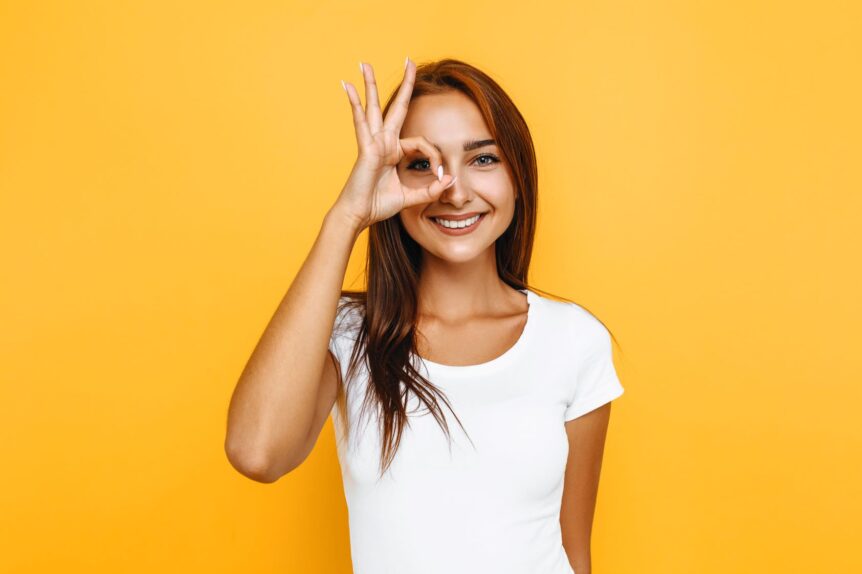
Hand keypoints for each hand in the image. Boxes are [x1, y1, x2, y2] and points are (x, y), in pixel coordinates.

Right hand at [333, 58, 455, 230]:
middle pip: (396, 107)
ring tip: (364, 64)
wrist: (359, 215)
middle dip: (406, 85)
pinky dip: (354, 104)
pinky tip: (347, 86)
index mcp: (394, 152)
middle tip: (409, 61)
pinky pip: (360, 122)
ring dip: (370, 84)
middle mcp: (384, 143)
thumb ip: (430, 190)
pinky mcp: (366, 148)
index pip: (422, 143)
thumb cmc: (378, 205)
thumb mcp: (411, 197)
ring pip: (374, 107)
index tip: (441, 175)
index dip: (435, 157)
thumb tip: (450, 180)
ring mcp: (373, 143)